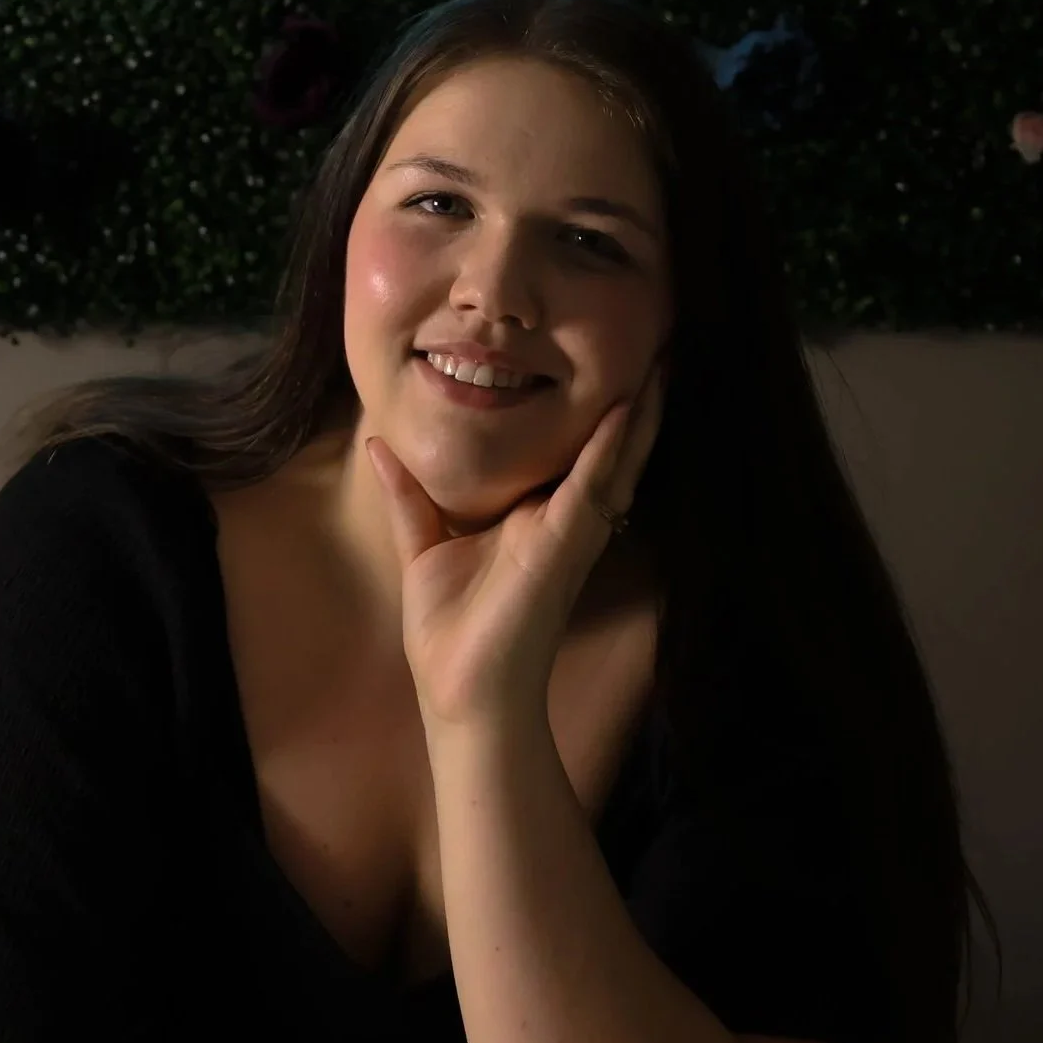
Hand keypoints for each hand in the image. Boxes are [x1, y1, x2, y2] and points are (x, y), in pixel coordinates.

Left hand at [365, 354, 668, 734]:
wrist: (461, 694)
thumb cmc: (450, 631)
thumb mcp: (424, 545)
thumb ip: (409, 496)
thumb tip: (379, 443)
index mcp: (534, 516)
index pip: (570, 452)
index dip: (591, 411)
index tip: (600, 360)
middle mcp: (562, 518)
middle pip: (607, 449)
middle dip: (635, 402)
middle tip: (657, 348)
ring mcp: (569, 530)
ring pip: (616, 460)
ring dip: (641, 413)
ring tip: (664, 362)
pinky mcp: (565, 544)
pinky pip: (595, 486)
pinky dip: (612, 446)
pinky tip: (628, 408)